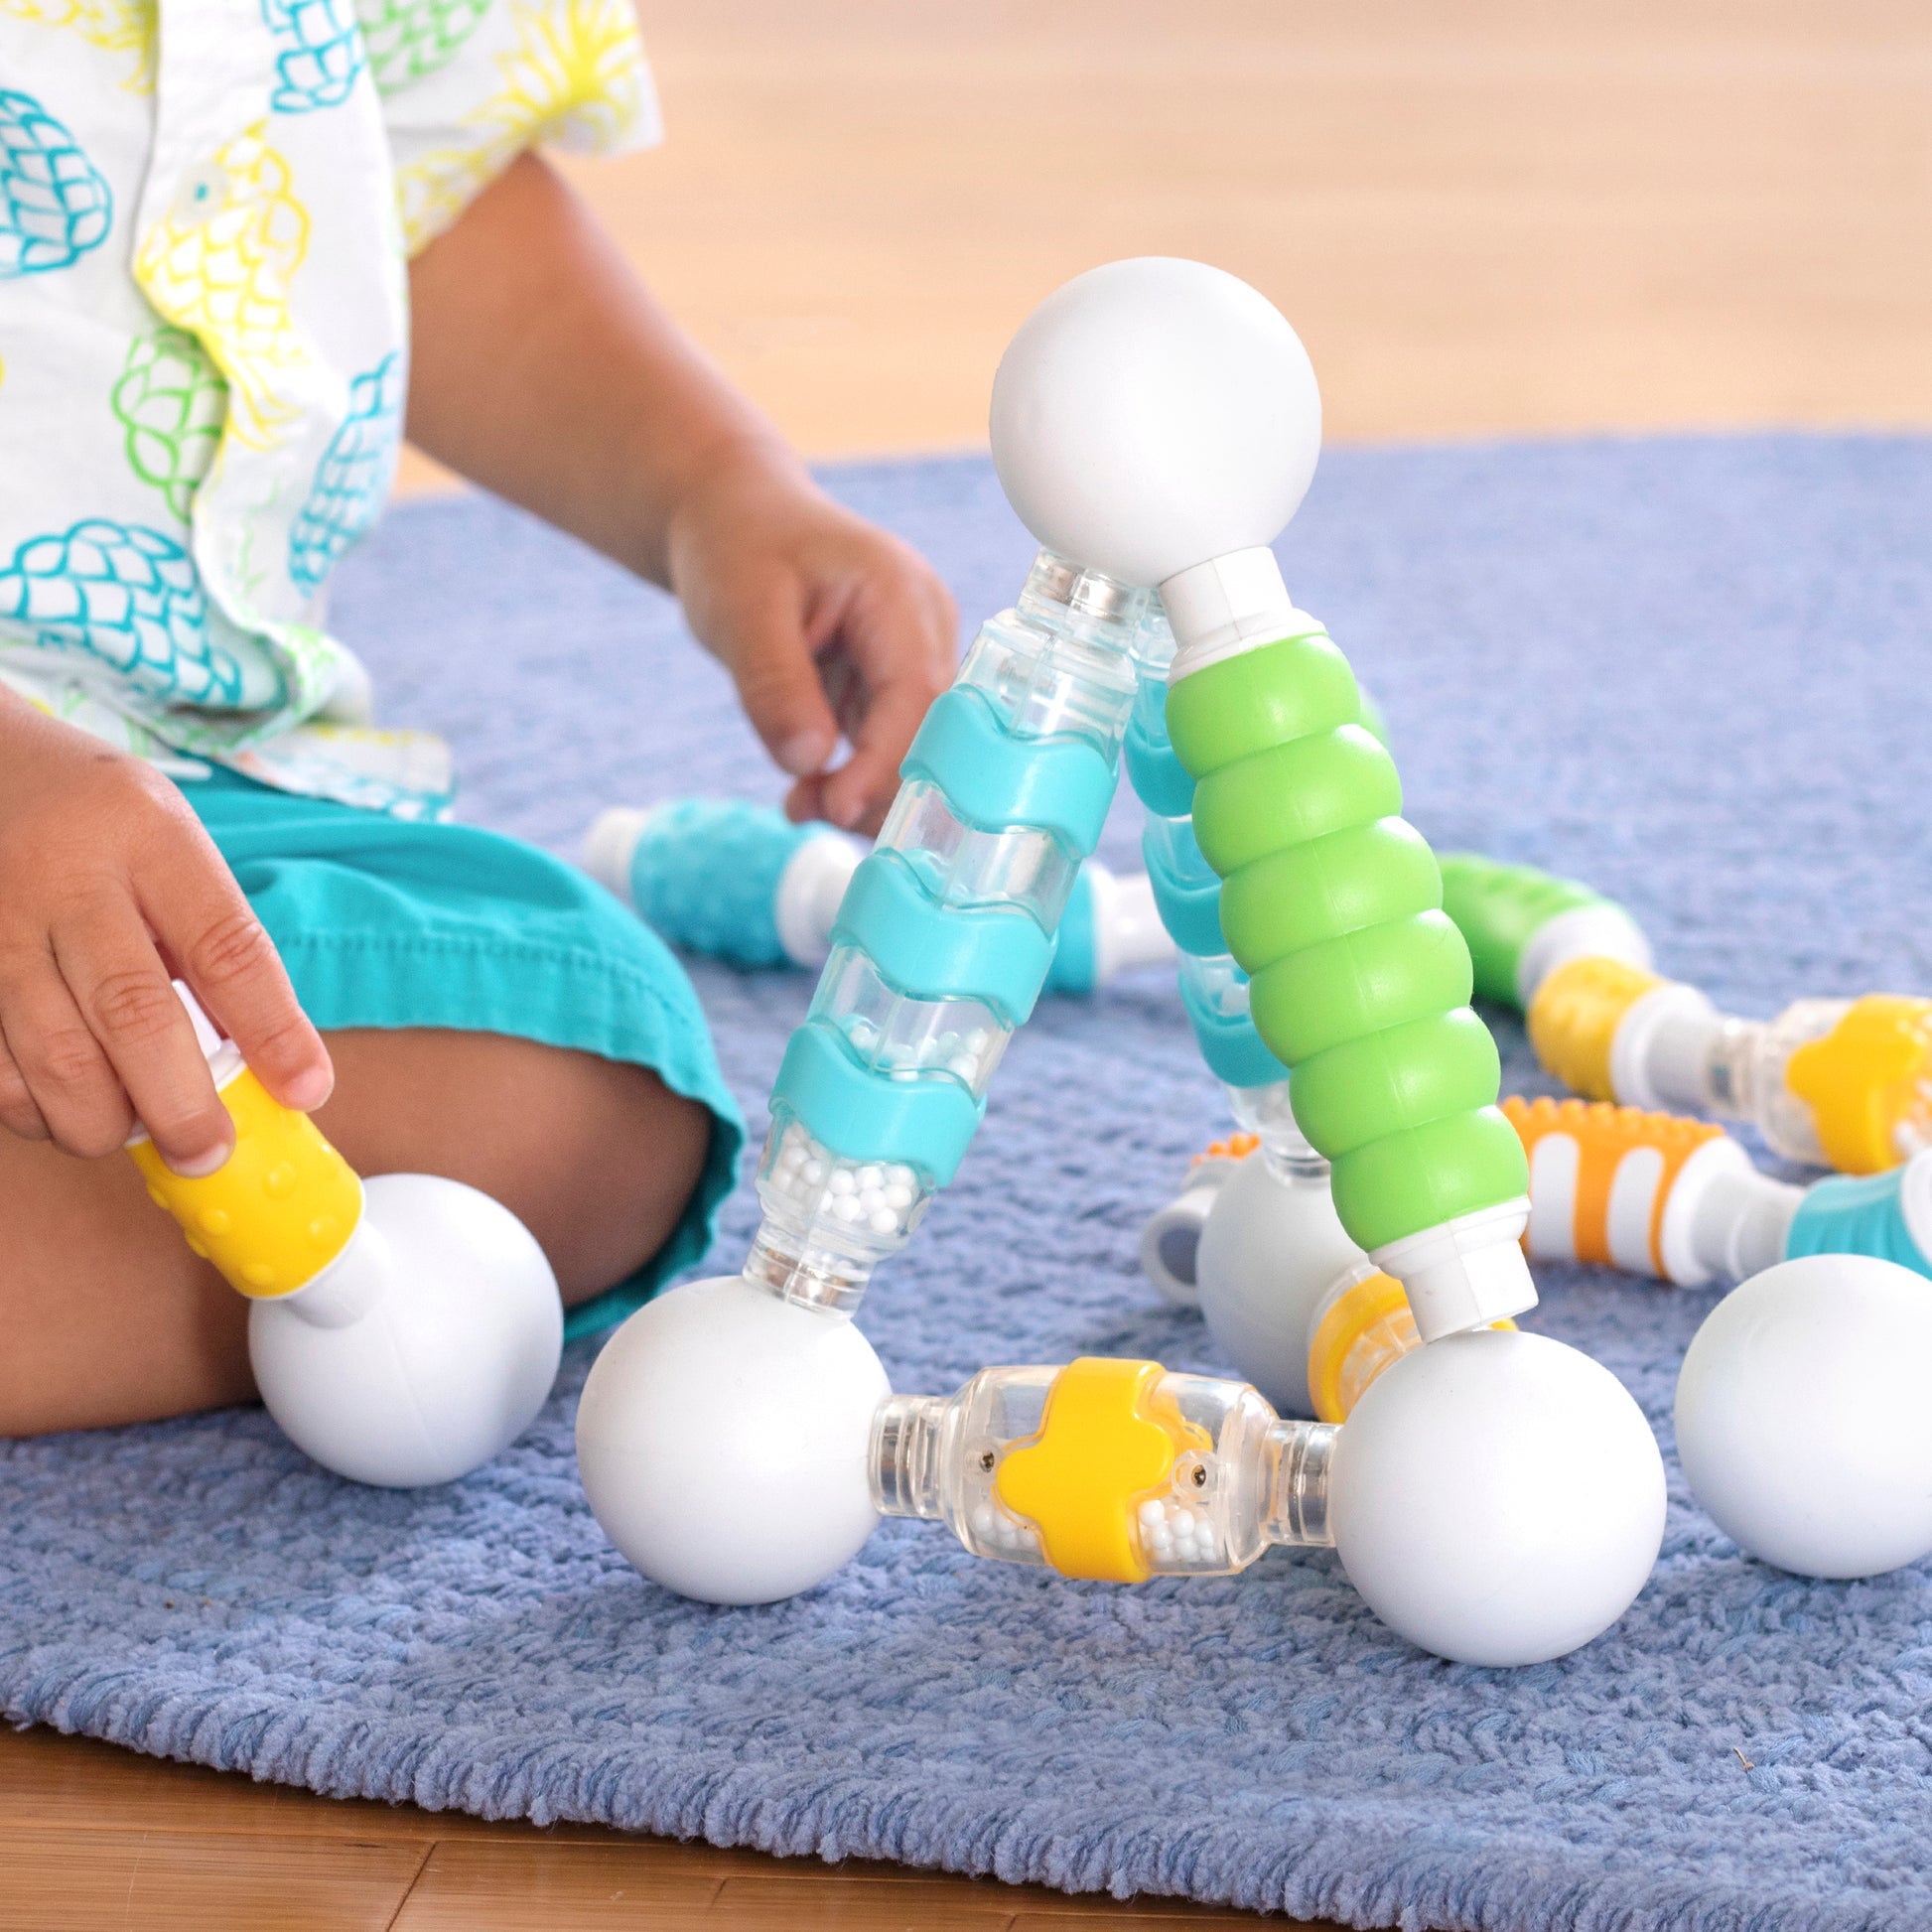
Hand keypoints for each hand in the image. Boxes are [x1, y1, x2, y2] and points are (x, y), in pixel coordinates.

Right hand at [0, 699, 331, 1171]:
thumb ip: (211, 939)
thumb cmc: (101, 822)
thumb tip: (265, 1059)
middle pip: (132, 1012)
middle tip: (211, 1152)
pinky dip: (36, 1108)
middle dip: (180, 1104)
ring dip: (103, 1119)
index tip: (307, 1090)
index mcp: (147, 836)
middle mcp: (63, 876)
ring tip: (142, 1135)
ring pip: (51, 1053)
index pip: (226, 946)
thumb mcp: (171, 846)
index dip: (273, 1029)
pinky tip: (69, 1110)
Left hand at [666, 441, 956, 833]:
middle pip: (929, 730)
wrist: (732, 517)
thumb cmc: (736, 544)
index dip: (885, 760)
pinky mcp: (888, 683)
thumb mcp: (740, 609)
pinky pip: (882, 744)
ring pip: (909, 746)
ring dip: (861, 790)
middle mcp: (923, 626)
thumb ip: (775, 684)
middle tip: (811, 814)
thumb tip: (808, 761)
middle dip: (876, 786)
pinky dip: (849, 776)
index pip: (915, 694)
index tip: (838, 807)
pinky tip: (806, 794)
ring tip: (798, 805)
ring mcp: (911, 657)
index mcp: (900, 592)